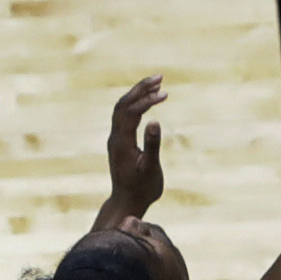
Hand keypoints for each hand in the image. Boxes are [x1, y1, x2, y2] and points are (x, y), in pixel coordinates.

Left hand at [100, 76, 167, 222]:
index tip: (164, 94)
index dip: (147, 100)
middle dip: (140, 88)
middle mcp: (115, 137)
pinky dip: (136, 104)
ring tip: (157, 84)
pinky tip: (149, 101)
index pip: (132, 112)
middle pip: (123, 104)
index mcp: (122, 142)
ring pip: (122, 108)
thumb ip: (152, 145)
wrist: (127, 202)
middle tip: (159, 77)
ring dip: (137, 94)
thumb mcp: (150, 168)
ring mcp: (116, 139)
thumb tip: (155, 122)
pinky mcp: (119, 141)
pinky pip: (124, 115)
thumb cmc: (141, 189)